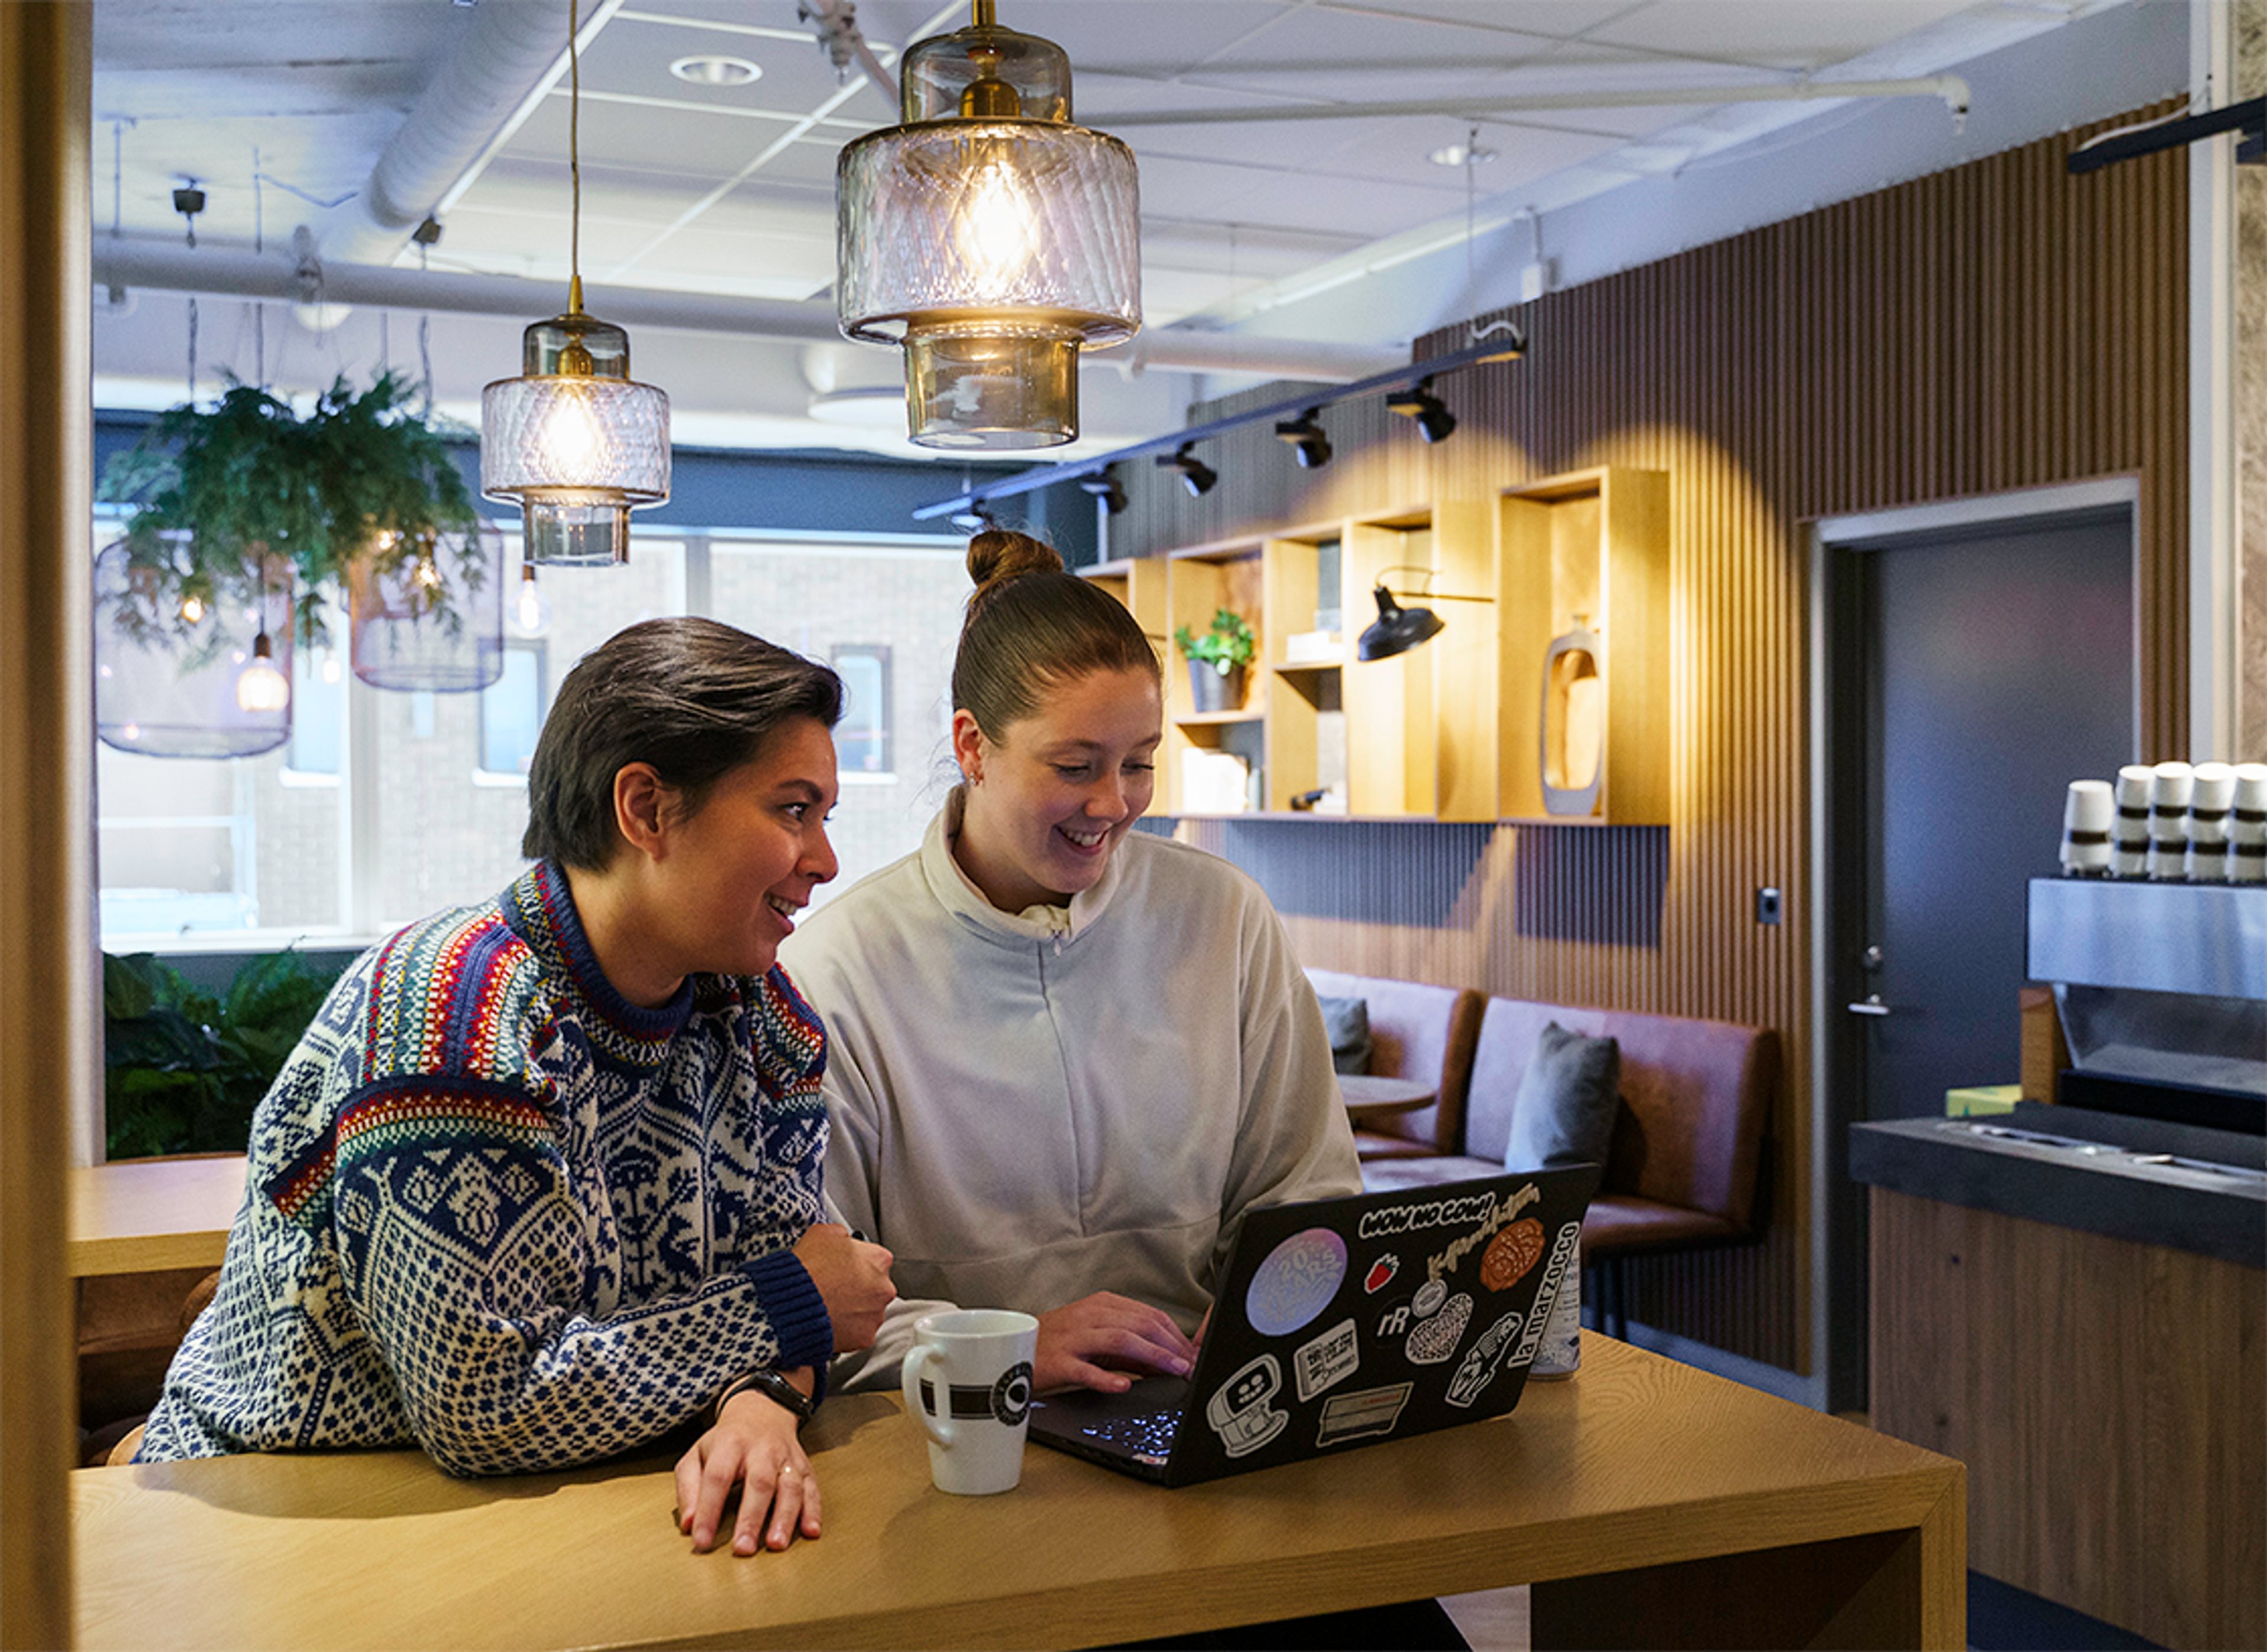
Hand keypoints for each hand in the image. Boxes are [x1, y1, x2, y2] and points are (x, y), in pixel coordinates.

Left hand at [673, 1375, 820, 1555]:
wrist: (762, 1411)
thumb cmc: (726, 1442)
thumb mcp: (697, 1455)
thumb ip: (688, 1488)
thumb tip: (688, 1525)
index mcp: (730, 1444)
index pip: (718, 1478)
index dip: (709, 1510)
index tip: (701, 1540)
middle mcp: (762, 1450)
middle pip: (760, 1483)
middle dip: (752, 1518)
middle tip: (743, 1549)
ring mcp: (787, 1458)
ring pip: (790, 1487)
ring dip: (785, 1517)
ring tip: (776, 1545)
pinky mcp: (805, 1468)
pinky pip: (812, 1489)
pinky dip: (813, 1511)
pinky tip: (811, 1532)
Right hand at [792, 1222, 894, 1351]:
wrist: (794, 1303)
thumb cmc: (807, 1269)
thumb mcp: (822, 1233)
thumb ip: (841, 1234)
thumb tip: (842, 1238)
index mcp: (878, 1259)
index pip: (875, 1259)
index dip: (856, 1263)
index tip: (844, 1268)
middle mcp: (884, 1287)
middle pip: (875, 1287)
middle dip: (858, 1288)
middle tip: (835, 1289)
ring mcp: (876, 1314)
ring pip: (868, 1311)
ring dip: (853, 1310)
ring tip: (829, 1307)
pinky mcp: (865, 1337)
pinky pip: (858, 1333)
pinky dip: (847, 1331)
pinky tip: (830, 1323)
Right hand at [1035, 1292, 1197, 1394]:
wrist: (1014, 1350)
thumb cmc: (1058, 1344)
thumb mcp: (1098, 1338)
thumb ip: (1131, 1348)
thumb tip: (1168, 1363)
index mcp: (1102, 1305)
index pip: (1150, 1315)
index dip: (1177, 1336)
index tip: (1194, 1355)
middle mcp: (1090, 1316)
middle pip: (1141, 1324)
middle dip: (1171, 1346)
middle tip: (1191, 1366)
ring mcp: (1073, 1337)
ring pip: (1120, 1340)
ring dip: (1152, 1356)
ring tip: (1173, 1370)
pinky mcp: (1058, 1362)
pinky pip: (1085, 1370)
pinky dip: (1106, 1378)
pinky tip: (1124, 1386)